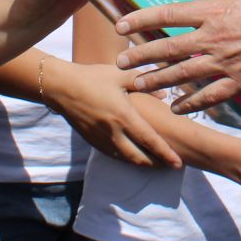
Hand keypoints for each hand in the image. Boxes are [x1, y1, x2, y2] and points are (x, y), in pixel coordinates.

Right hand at [46, 61, 182, 168]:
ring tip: (156, 163)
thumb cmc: (93, 77)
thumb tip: (165, 93)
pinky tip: (133, 155)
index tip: (178, 163)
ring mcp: (101, 139)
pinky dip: (126, 158)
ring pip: (125, 159)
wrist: (61, 87)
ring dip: (142, 163)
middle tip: (171, 166)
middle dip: (157, 164)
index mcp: (123, 116)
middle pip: (139, 157)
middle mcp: (113, 132)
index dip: (165, 153)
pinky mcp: (92, 141)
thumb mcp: (120, 75)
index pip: (150, 140)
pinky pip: (112, 154)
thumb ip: (144, 83)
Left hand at [117, 0, 240, 112]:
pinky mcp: (240, 82)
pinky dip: (190, 103)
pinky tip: (176, 108)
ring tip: (138, 86)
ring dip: (157, 81)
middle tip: (121, 63)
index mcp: (213, 11)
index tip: (123, 25)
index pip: (168, 14)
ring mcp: (225, 62)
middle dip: (141, 56)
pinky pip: (208, 96)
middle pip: (168, 48)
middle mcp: (213, 37)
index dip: (142, 19)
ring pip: (182, 74)